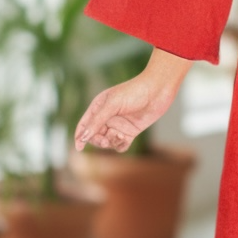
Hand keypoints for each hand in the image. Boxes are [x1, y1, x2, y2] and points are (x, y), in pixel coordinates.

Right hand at [73, 48, 192, 152]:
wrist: (158, 90)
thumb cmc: (134, 92)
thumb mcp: (112, 105)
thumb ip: (97, 121)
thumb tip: (82, 137)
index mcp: (98, 107)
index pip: (84, 125)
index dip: (80, 136)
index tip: (79, 147)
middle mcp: (107, 117)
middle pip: (95, 136)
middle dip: (98, 140)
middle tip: (105, 140)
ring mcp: (118, 125)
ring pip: (107, 142)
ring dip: (111, 142)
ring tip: (120, 135)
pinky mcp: (130, 131)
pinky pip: (120, 144)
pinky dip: (121, 144)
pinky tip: (126, 138)